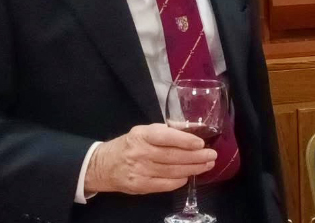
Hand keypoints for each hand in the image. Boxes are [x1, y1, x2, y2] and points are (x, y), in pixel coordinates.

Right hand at [83, 124, 215, 194]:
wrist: (102, 166)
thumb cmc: (130, 145)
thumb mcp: (144, 131)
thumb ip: (167, 130)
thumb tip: (193, 128)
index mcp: (142, 135)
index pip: (165, 137)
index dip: (185, 140)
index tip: (201, 143)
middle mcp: (140, 153)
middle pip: (173, 156)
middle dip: (196, 157)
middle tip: (211, 155)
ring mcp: (140, 171)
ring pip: (172, 171)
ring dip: (193, 169)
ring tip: (207, 165)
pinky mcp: (140, 186)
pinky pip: (165, 184)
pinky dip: (179, 181)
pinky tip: (189, 176)